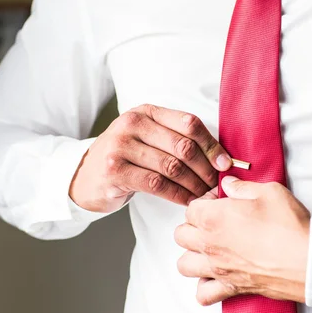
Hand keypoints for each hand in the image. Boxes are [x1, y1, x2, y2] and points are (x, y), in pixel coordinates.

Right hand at [69, 104, 231, 212]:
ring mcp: (121, 147)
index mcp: (146, 111)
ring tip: (206, 196)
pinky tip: (187, 201)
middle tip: (217, 185)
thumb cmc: (127, 157)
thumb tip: (221, 158)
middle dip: (206, 169)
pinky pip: (157, 184)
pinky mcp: (115, 171)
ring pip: (172, 167)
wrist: (86, 175)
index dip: (211, 145)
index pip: (189, 123)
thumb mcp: (148, 138)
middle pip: (183, 146)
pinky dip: (178, 195)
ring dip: (195, 185)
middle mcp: (132, 124)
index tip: (225, 163)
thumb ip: (177, 139)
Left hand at [174, 177, 310, 305]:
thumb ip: (242, 187)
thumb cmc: (289, 225)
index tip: (220, 201)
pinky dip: (204, 287)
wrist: (308, 259)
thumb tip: (228, 184)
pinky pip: (203, 294)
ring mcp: (218, 268)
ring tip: (209, 248)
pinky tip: (215, 277)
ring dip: (192, 255)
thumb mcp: (269, 191)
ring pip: (184, 264)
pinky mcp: (231, 287)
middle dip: (194, 225)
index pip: (191, 208)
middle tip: (213, 222)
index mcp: (214, 217)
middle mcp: (210, 244)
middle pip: (182, 234)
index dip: (205, 201)